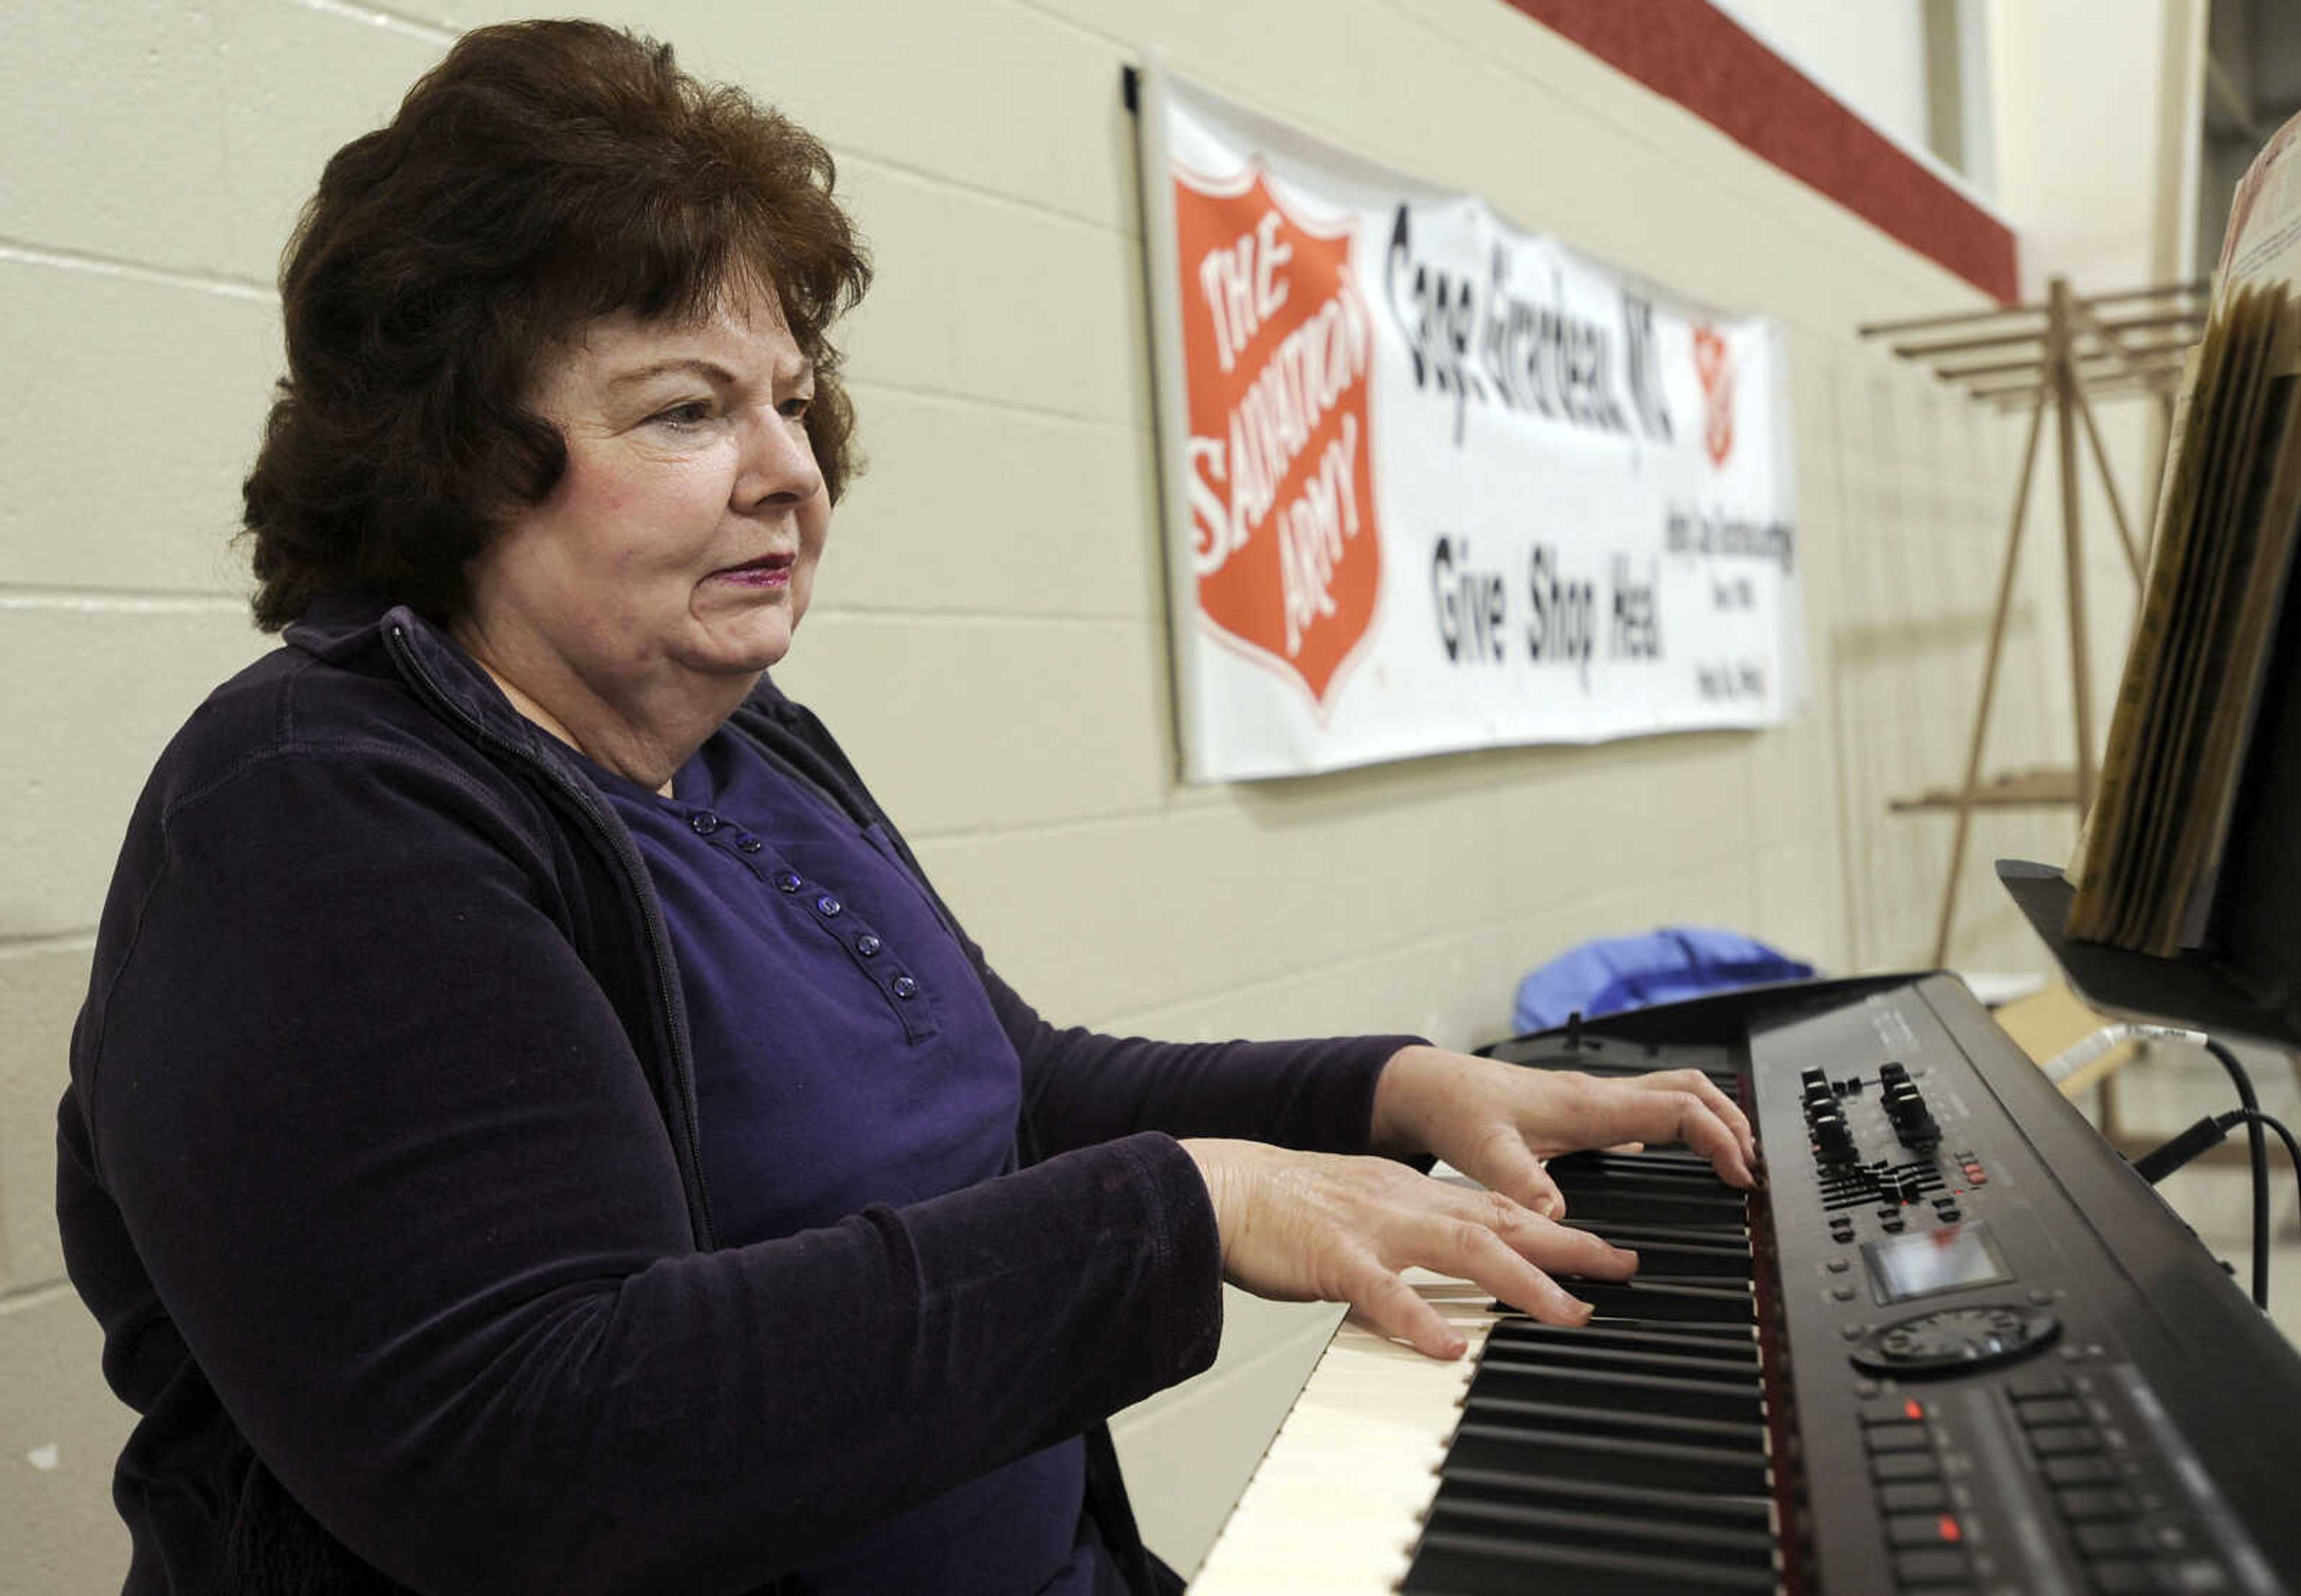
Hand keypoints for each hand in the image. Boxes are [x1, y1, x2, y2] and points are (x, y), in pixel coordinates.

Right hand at [1178, 1138, 1636, 1358]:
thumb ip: (1404, 1257)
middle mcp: (1405, 1203)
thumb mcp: (1360, 1220)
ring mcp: (1373, 1228)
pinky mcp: (1333, 1257)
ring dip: (1522, 1282)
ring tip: (1567, 1314)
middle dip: (1569, 1248)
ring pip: (1463, 1247)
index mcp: (1411, 1195)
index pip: (1501, 1209)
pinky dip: (1419, 1318)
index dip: (1559, 1229)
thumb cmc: (1284, 1210)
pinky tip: (1448, 1347)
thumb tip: (1436, 1304)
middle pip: (1503, 1222)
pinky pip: (1382, 1290)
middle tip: (1624, 1268)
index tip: (1609, 1250)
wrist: (1221, 1185)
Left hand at [1368, 1045, 1758, 1217]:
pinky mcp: (1583, 1110)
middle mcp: (1598, 1096)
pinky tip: (1680, 1156)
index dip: (1720, 1137)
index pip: (1678, 1107)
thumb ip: (1521, 1183)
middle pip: (1692, 1090)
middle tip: (1755, 1168)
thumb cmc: (1456, 1110)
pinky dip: (1681, 1125)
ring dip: (1712, 1118)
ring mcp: (1593, 1099)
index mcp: (1587, 1105)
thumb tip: (1557, 1216)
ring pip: (1673, 1092)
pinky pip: (1649, 1107)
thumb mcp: (1482, 1151)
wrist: (1428, 1087)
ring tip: (1735, 1159)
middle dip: (1734, 1122)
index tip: (1742, 1174)